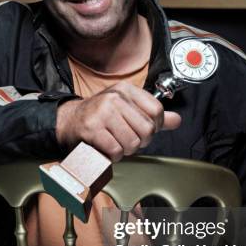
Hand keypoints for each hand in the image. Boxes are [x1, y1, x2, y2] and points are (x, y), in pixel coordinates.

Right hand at [56, 81, 181, 160]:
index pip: (156, 110)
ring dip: (126, 150)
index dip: (155, 126)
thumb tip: (177, 120)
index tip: (143, 131)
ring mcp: (102, 112)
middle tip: (129, 140)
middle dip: (140, 142)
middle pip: (147, 129)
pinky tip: (107, 149)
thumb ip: (152, 115)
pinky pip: (116, 150)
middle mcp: (115, 97)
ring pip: (132, 142)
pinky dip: (113, 156)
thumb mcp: (127, 108)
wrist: (69, 121)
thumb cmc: (101, 116)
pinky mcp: (92, 129)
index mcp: (126, 89)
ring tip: (116, 144)